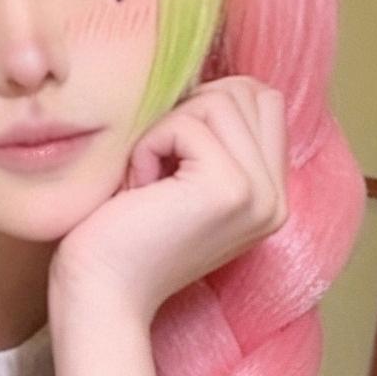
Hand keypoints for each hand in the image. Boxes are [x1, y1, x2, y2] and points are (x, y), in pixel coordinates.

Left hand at [51, 76, 288, 324]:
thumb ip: (213, 139)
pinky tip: (138, 192)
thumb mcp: (180, 180)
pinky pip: (187, 123)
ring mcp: (260, 195)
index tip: (170, 153)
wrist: (99, 296)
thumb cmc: (121, 237)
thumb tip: (215, 78)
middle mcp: (277, 198)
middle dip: (189, 112)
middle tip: (157, 168)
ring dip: (166, 131)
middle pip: (248, 91)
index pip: (263, 100)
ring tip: (148, 183)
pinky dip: (149, 148)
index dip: (208, 104)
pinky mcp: (231, 190)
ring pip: (219, 100)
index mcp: (270, 195)